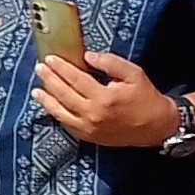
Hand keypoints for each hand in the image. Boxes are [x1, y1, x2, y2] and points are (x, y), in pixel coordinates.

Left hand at [34, 48, 176, 146]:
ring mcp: (89, 129)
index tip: (50, 58)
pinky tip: (50, 106)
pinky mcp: (89, 138)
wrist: (158, 127)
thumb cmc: (146, 97)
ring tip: (36, 89)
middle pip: (63, 95)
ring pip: (60, 113)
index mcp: (104, 97)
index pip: (75, 79)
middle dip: (49, 80)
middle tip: (40, 68)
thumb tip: (87, 56)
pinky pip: (67, 125)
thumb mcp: (133, 73)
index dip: (61, 67)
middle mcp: (93, 115)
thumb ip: (110, 62)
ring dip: (46, 100)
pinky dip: (56, 114)